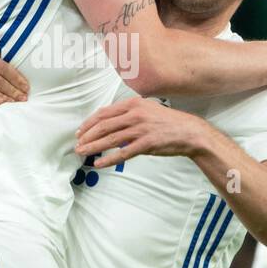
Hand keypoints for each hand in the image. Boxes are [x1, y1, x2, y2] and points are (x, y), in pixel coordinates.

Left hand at [75, 96, 208, 167]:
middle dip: (87, 136)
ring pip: (110, 139)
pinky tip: (99, 163)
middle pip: (103, 126)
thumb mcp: (147, 110)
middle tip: (77, 144)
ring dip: (93, 147)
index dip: (89, 123)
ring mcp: (140, 129)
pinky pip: (122, 153)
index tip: (80, 132)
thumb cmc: (167, 122)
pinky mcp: (146, 144)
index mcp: (133, 104)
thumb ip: (128, 114)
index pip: (104, 113)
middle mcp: (135, 114)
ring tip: (82, 153)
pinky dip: (108, 159)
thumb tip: (109, 124)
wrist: (189, 132)